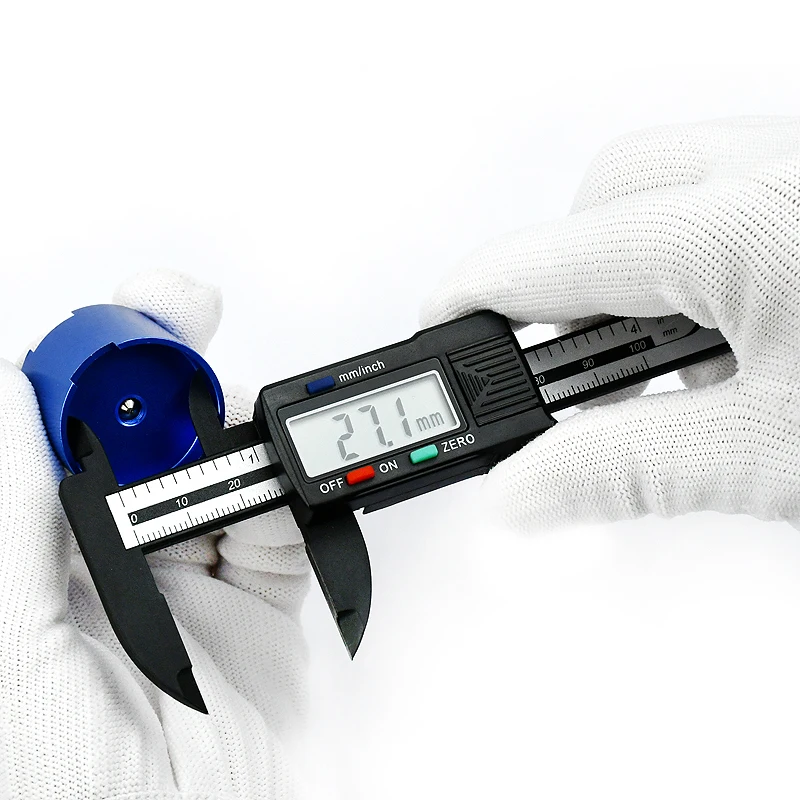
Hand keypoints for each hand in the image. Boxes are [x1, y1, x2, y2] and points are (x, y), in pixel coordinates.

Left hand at [0, 271, 308, 798]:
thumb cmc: (68, 794)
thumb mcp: (13, 657)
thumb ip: (11, 524)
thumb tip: (8, 398)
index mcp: (40, 566)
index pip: (55, 440)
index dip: (81, 372)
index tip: (113, 328)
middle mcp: (109, 563)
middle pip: (144, 441)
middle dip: (168, 374)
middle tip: (186, 316)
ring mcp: (186, 578)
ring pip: (218, 473)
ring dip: (234, 443)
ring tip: (239, 436)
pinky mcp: (254, 600)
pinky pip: (278, 531)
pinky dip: (286, 505)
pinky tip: (277, 500)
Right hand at [422, 117, 799, 529]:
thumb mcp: (769, 458)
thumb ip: (626, 471)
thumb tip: (521, 492)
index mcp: (738, 227)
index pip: (542, 260)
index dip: (470, 302)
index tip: (437, 333)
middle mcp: (773, 167)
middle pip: (604, 200)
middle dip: (568, 282)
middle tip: (573, 367)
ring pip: (671, 188)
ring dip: (645, 271)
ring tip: (683, 369)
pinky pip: (734, 193)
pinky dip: (706, 259)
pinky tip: (744, 332)